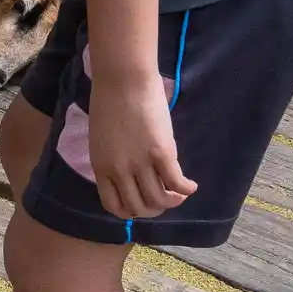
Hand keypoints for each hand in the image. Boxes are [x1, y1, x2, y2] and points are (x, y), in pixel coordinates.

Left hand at [88, 72, 197, 219]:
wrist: (123, 80)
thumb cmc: (110, 102)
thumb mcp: (102, 139)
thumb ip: (112, 160)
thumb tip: (128, 175)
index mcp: (101, 167)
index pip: (114, 206)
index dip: (131, 211)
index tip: (143, 203)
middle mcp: (118, 170)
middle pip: (139, 207)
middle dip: (155, 210)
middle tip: (166, 199)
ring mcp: (139, 163)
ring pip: (159, 200)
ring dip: (173, 201)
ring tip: (180, 193)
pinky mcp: (160, 152)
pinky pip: (175, 183)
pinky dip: (186, 189)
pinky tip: (191, 185)